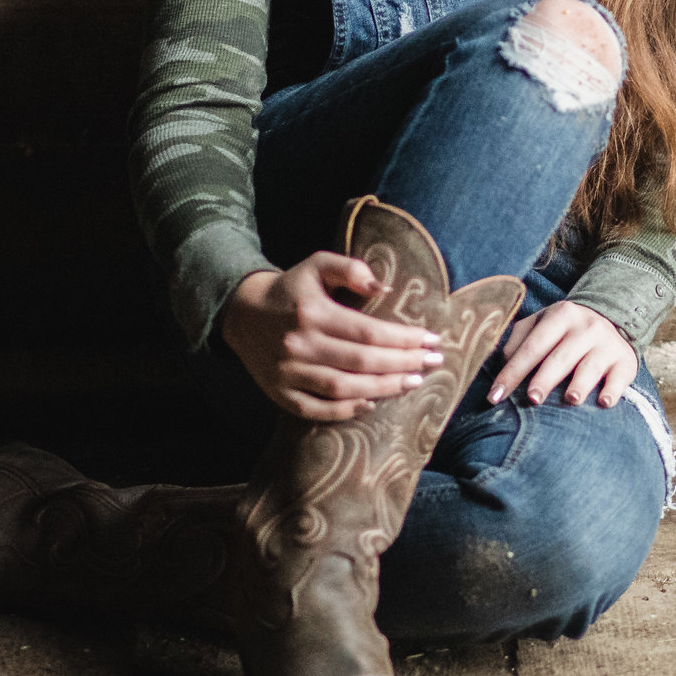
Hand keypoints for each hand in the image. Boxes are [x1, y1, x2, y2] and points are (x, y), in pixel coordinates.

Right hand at [218, 253, 444, 421]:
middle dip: (403, 363)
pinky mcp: (280, 394)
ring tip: (413, 382)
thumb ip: (350, 269)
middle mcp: (299, 345)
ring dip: (383, 388)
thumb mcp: (317, 265)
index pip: (368, 331)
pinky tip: (372, 403)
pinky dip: (345, 410)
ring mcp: (288, 373)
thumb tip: (384, 288)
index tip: (432, 339)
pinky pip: (315, 409)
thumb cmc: (291, 289)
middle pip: (361, 361)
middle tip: (433, 362)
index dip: (403, 338)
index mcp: (313, 313)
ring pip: (343, 387)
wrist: (242, 313)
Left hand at [490, 301, 637, 408]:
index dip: (513, 371)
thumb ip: (519, 340)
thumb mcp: (541, 323)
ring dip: (580, 383)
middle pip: (561, 357)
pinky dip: (613, 390)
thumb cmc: (565, 329)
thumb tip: (500, 366)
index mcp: (561, 316)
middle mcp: (586, 328)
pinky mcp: (625, 361)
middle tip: (532, 399)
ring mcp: (607, 344)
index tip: (495, 396)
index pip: (533, 347)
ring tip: (571, 399)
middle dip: (546, 378)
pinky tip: (604, 402)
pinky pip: (620, 377)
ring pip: (591, 366)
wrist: (613, 316)